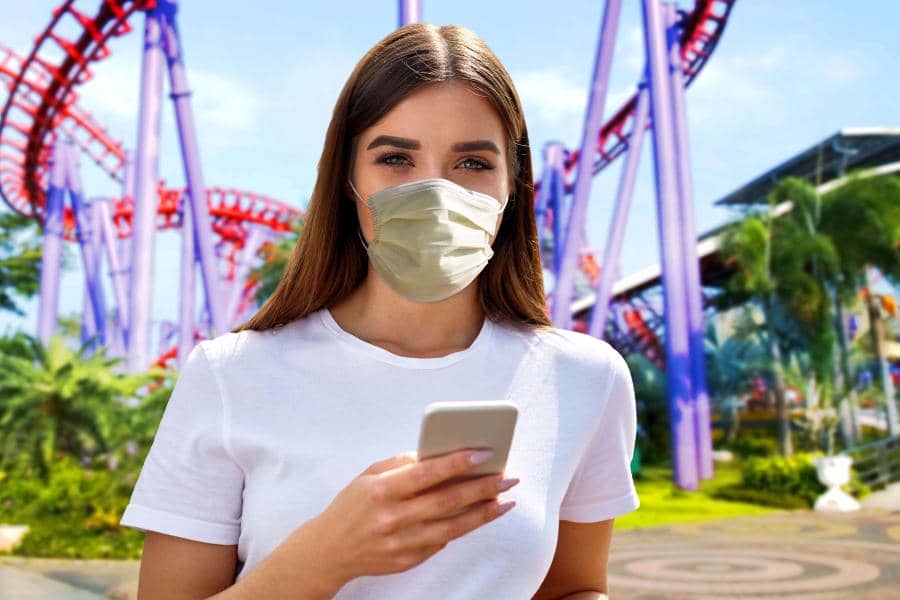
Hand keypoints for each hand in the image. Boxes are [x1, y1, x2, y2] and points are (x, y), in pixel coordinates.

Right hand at [314, 448, 518, 581]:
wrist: (329, 550)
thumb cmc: (352, 506)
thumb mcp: (369, 475)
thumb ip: (402, 465)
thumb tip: (438, 456)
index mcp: (382, 490)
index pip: (427, 473)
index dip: (457, 463)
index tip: (484, 454)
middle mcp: (393, 518)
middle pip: (447, 501)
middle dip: (482, 488)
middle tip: (508, 477)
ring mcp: (401, 542)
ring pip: (452, 527)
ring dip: (483, 514)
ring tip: (504, 501)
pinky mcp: (407, 560)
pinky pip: (441, 542)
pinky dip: (461, 528)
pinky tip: (478, 516)